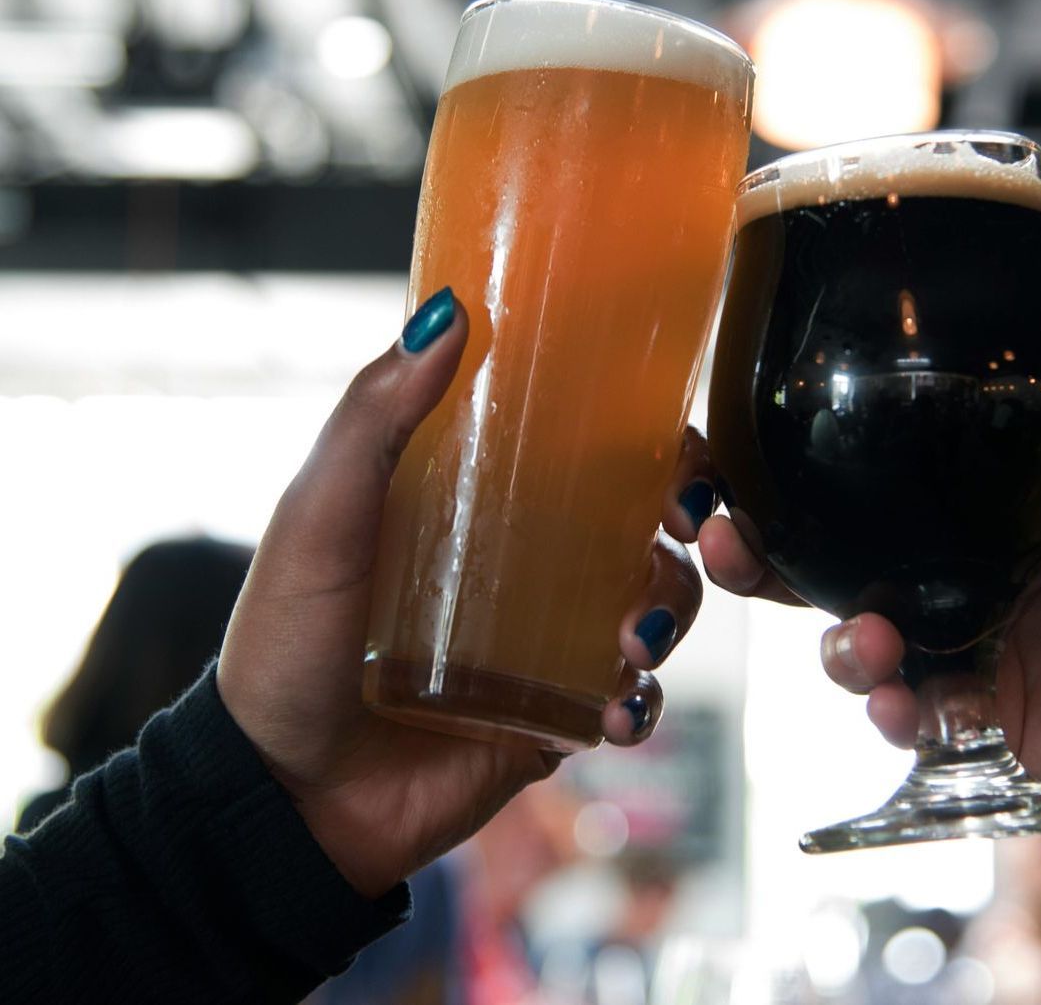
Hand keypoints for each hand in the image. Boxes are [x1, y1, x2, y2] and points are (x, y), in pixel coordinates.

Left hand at [217, 293, 709, 898]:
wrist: (278, 798)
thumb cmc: (284, 646)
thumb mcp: (320, 517)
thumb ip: (375, 417)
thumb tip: (445, 313)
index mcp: (481, 502)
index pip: (590, 451)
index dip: (653, 444)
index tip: (678, 451)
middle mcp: (527, 567)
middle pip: (646, 526)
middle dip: (691, 529)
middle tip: (688, 536)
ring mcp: (545, 645)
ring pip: (654, 609)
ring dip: (669, 614)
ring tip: (633, 642)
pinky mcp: (552, 719)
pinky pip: (628, 703)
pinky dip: (638, 704)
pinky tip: (611, 711)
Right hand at [701, 299, 1040, 989]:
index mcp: (1004, 489)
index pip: (887, 459)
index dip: (808, 452)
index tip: (742, 432)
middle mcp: (973, 558)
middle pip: (841, 549)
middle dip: (767, 551)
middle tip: (723, 536)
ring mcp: (978, 634)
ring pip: (861, 631)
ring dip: (833, 639)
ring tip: (859, 643)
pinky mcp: (994, 707)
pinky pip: (919, 706)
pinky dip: (896, 709)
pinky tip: (904, 704)